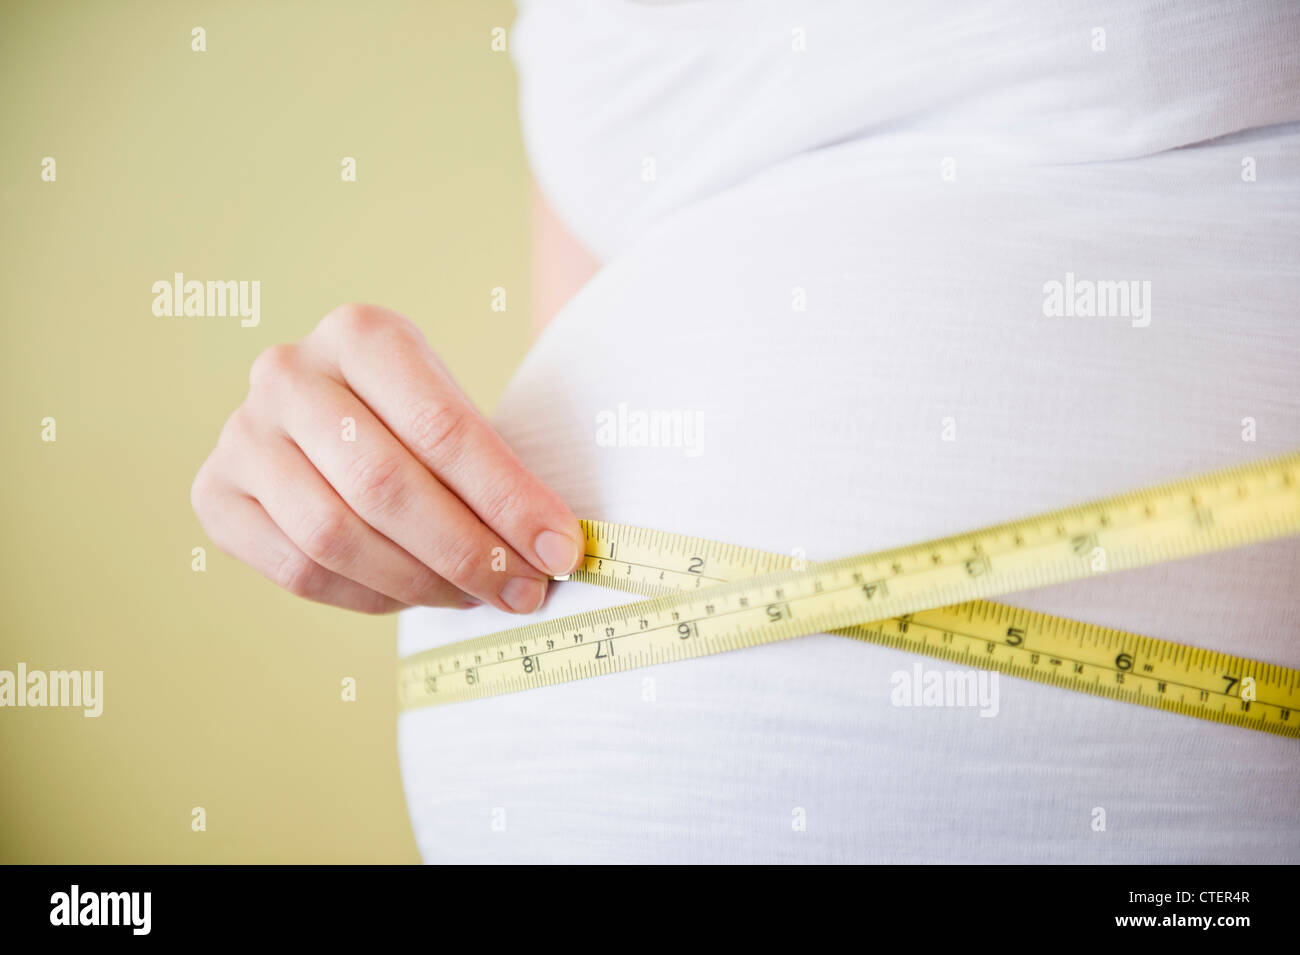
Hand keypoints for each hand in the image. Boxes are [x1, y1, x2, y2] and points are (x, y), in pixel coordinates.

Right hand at [191, 304, 582, 613]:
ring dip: (421, 582)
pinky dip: (369, 596)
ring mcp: (241, 434)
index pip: (442, 428)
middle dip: (468, 552)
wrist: (331, 420)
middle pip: (384, 486)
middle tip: (524, 590)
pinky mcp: (215, 495)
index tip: (561, 548)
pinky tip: (417, 596)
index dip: (507, 498)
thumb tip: (556, 548)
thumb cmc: (414, 422)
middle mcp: (287, 372)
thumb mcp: (454, 415)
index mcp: (360, 333)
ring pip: (335, 535)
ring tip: (477, 596)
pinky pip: (299, 570)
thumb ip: (496, 472)